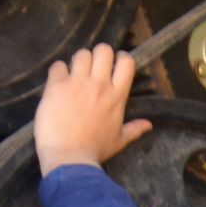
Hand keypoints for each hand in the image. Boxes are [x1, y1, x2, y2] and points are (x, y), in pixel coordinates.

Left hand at [34, 44, 152, 175]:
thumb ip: (134, 129)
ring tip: (74, 74)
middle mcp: (99, 84)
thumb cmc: (95, 150)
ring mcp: (77, 83)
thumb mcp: (119, 140)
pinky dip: (58, 72)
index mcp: (117, 96)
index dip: (120, 58)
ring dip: (78, 62)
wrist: (69, 157)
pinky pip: (58, 66)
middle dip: (98, 54)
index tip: (114, 64)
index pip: (126, 62)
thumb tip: (149, 125)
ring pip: (81, 54)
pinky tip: (57, 83)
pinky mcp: (56, 85)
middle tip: (92, 66)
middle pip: (103, 50)